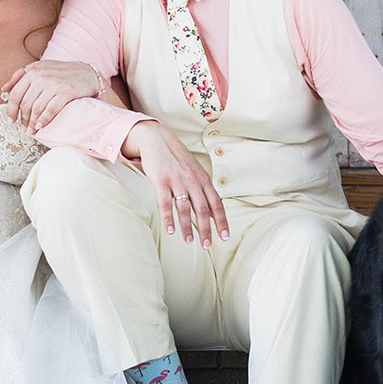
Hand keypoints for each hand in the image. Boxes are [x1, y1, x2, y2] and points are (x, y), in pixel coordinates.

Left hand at [0, 58, 101, 132]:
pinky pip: (50, 110)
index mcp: (33, 71)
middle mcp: (41, 76)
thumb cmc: (62, 73)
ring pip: (36, 109)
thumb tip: (4, 89)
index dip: (11, 110)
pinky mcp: (66, 92)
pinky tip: (41, 126)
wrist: (88, 73)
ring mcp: (54, 84)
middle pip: (25, 104)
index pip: (15, 94)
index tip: (11, 120)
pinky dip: (44, 120)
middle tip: (24, 128)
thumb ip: (21, 75)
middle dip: (23, 119)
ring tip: (31, 131)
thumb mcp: (41, 68)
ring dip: (32, 123)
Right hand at [126, 120, 228, 246]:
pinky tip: (171, 230)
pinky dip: (169, 218)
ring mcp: (177, 180)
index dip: (221, 221)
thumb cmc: (176, 157)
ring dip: (187, 227)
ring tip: (189, 241)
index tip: (225, 236)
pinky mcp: (161, 181)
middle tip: (207, 245)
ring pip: (185, 208)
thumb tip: (211, 210)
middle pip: (203, 209)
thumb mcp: (194, 170)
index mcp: (203, 179)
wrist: (157, 138)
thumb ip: (202, 188)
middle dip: (206, 229)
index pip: (217, 203)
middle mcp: (193, 180)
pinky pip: (166, 203)